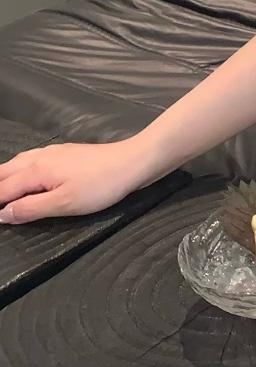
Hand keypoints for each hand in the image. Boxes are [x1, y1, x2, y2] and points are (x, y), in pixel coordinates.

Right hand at [0, 139, 147, 223]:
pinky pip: (30, 159)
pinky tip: (25, 174)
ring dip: (4, 176)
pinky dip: (18, 168)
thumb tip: (2, 214)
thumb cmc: (100, 186)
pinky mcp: (64, 152)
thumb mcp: (64, 203)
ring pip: (17, 162)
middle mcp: (38, 158)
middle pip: (5, 172)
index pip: (3, 189)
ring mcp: (52, 152)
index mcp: (35, 170)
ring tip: (1, 191)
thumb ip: (31, 209)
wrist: (132, 162)